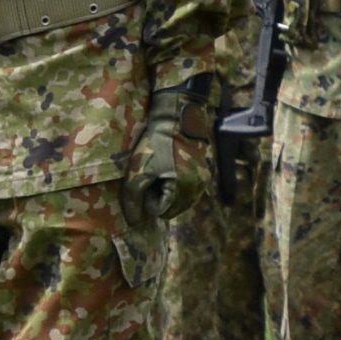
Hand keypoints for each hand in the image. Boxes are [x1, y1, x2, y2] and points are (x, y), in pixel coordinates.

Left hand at [136, 90, 192, 220]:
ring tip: (162, 171)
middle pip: (174, 208)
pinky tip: (172, 168)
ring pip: (182, 199)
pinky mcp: (205, 171)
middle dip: (161, 197)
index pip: (162, 212)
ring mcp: (204, 179)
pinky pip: (190, 188)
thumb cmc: (155, 145)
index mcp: (184, 190)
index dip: (150, 199)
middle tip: (153, 177)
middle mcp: (199, 188)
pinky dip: (179, 184)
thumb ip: (134, 199)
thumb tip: (134, 221)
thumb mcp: (138, 172)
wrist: (175, 118)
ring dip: (170, 191)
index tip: (147, 181)